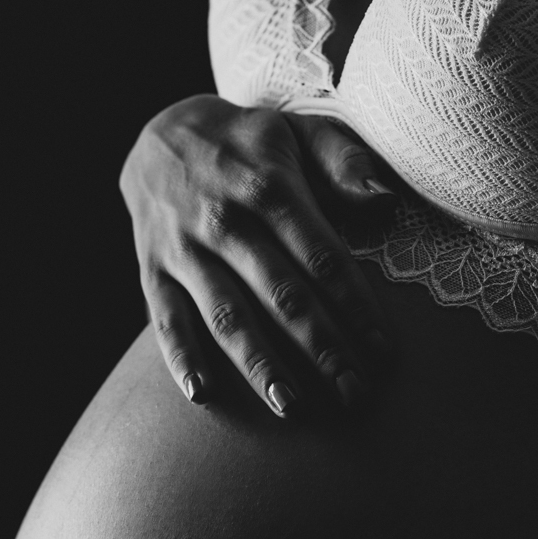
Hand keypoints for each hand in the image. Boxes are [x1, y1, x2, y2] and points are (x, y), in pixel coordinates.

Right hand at [119, 96, 396, 414]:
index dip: (355, 306)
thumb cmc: (252, 143)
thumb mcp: (301, 131)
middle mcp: (224, 221)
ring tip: (293, 406)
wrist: (161, 132)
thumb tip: (385, 201)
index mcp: (269, 187)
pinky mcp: (152, 271)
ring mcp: (184, 249)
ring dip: (259, 364)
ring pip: (226, 315)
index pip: (321, 257)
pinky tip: (203, 395)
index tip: (382, 350)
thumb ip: (345, 163)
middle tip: (354, 393)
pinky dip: (180, 358)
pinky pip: (164, 319)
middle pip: (281, 295)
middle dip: (321, 348)